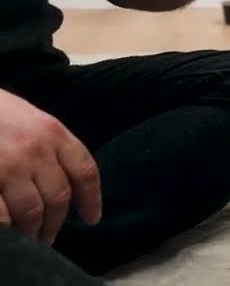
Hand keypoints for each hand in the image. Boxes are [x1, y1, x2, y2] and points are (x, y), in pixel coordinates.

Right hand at [0, 89, 100, 244]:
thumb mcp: (28, 116)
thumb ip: (48, 145)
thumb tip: (60, 182)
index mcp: (52, 132)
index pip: (84, 171)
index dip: (91, 199)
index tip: (91, 218)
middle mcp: (36, 150)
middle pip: (59, 198)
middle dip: (56, 223)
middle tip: (48, 237)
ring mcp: (8, 167)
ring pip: (33, 212)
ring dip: (33, 232)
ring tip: (29, 241)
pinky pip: (3, 217)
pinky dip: (8, 230)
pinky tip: (8, 236)